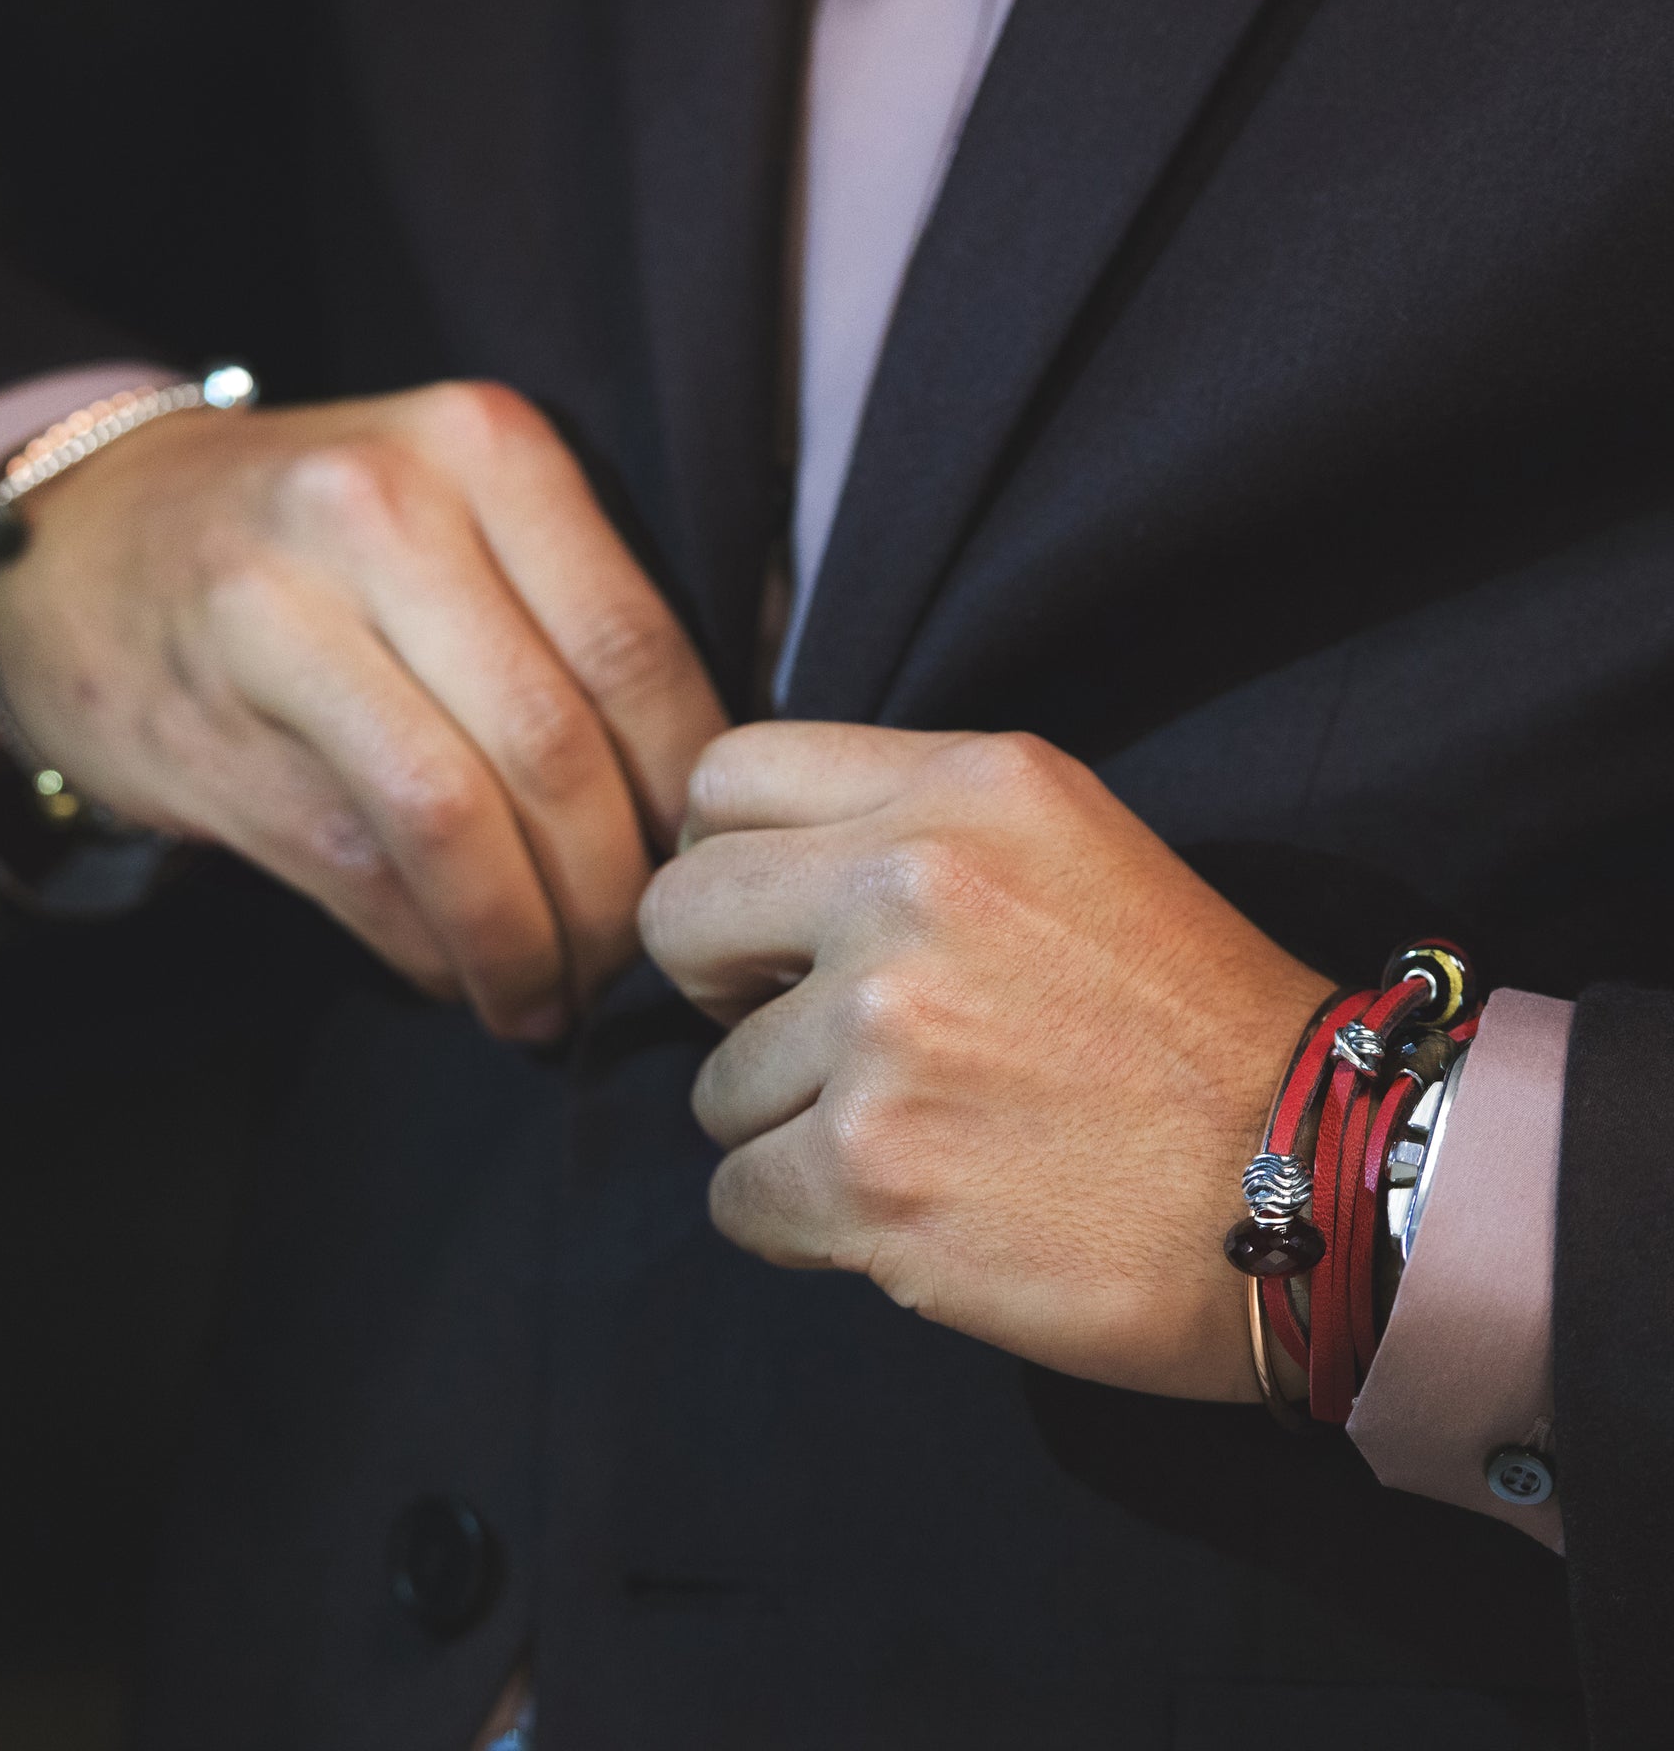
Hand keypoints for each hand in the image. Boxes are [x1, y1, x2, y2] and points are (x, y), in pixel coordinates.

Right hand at [0, 381, 726, 1038]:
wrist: (89, 546)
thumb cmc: (328, 547)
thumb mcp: (466, 511)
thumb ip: (583, 611)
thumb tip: (713, 794)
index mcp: (484, 450)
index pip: (635, 649)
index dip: (686, 790)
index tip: (703, 864)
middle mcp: (381, 512)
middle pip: (552, 748)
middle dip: (611, 891)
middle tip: (636, 960)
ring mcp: (277, 619)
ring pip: (453, 823)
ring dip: (523, 943)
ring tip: (555, 999)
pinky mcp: (208, 733)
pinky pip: (362, 874)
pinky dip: (436, 951)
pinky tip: (468, 976)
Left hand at [639, 724, 1332, 1400]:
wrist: (1324, 1186)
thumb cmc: (1194, 1029)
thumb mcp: (1068, 850)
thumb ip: (907, 830)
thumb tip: (745, 882)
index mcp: (966, 788)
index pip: (724, 781)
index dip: (729, 866)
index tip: (774, 932)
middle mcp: (912, 886)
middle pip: (676, 916)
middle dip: (722, 989)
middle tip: (808, 1040)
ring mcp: (885, 1033)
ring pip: (714, 1085)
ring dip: (785, 1125)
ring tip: (912, 1139)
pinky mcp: (873, 1174)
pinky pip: (736, 1198)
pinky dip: (797, 1220)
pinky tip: (899, 1214)